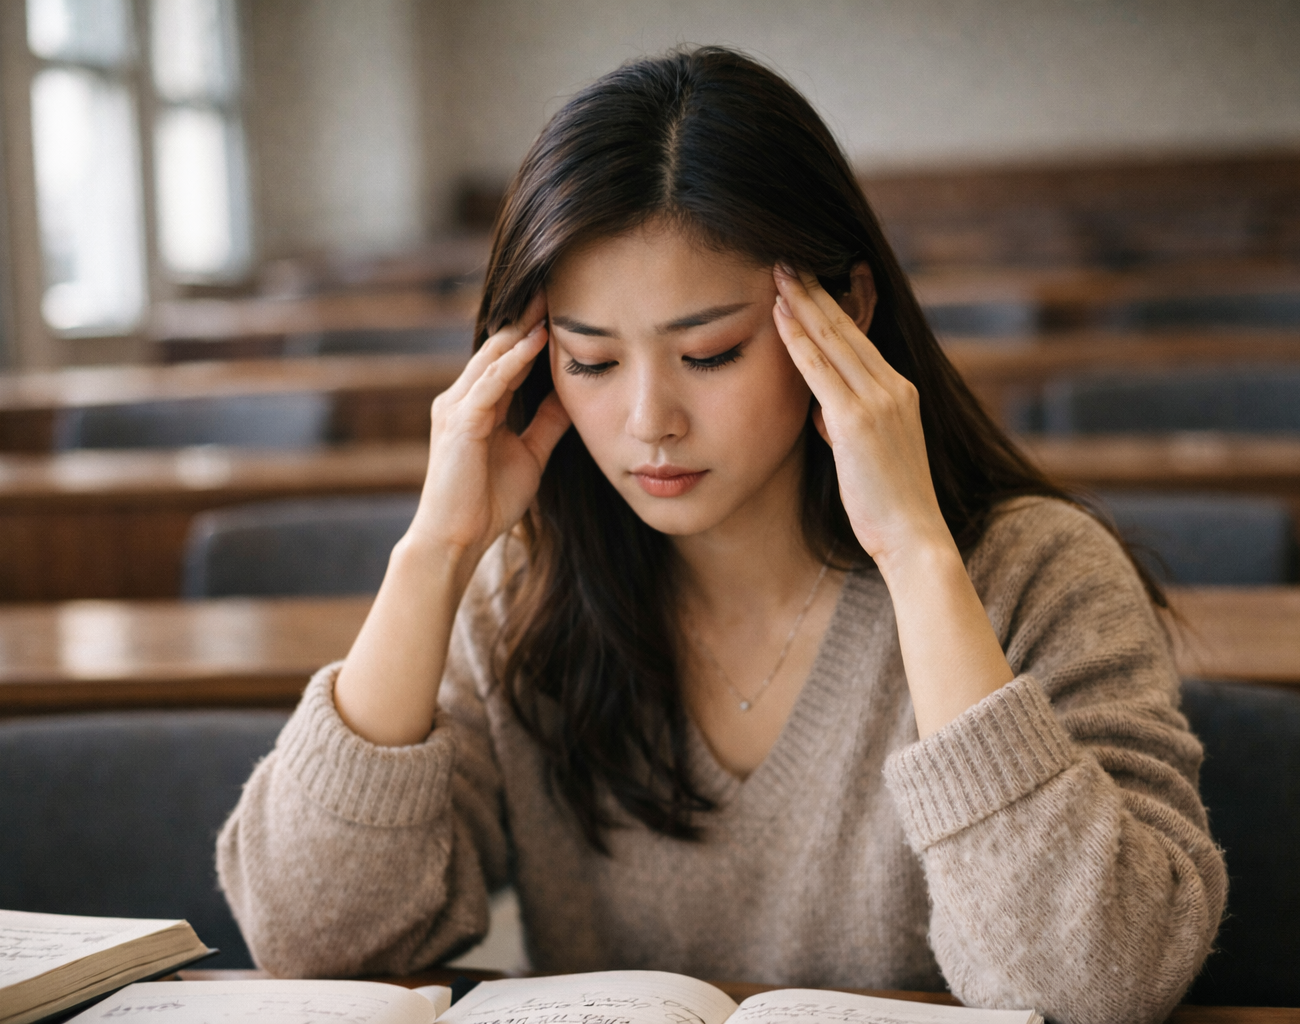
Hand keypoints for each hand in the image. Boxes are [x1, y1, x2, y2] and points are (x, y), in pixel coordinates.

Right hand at [408, 291, 571, 560]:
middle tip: (555, 287)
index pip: (504, 358)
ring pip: (492, 357)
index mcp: (475, 406)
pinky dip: (513, 360)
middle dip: (525, 318)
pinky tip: (536, 340)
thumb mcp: (530, 454)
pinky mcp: (460, 423)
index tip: (560, 308)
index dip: (530, 332)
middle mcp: (460, 399)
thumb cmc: (487, 503)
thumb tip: (571, 397)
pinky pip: (490, 382)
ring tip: (549, 301)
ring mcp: (455, 408)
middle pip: (496, 347)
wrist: (457, 539)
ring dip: (521, 329)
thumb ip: (546, 424)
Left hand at [771, 266, 951, 574]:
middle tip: (787, 261)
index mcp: (899, 392)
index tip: (808, 283)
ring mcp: (878, 401)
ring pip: (834, 340)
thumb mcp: (866, 455)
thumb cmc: (887, 504)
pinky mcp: (857, 421)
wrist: (913, 535)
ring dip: (803, 304)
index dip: (831, 308)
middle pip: (847, 329)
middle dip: (814, 292)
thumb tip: (821, 412)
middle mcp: (893, 388)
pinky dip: (799, 340)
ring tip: (778, 273)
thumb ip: (844, 425)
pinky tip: (781, 315)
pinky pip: (821, 371)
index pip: (859, 340)